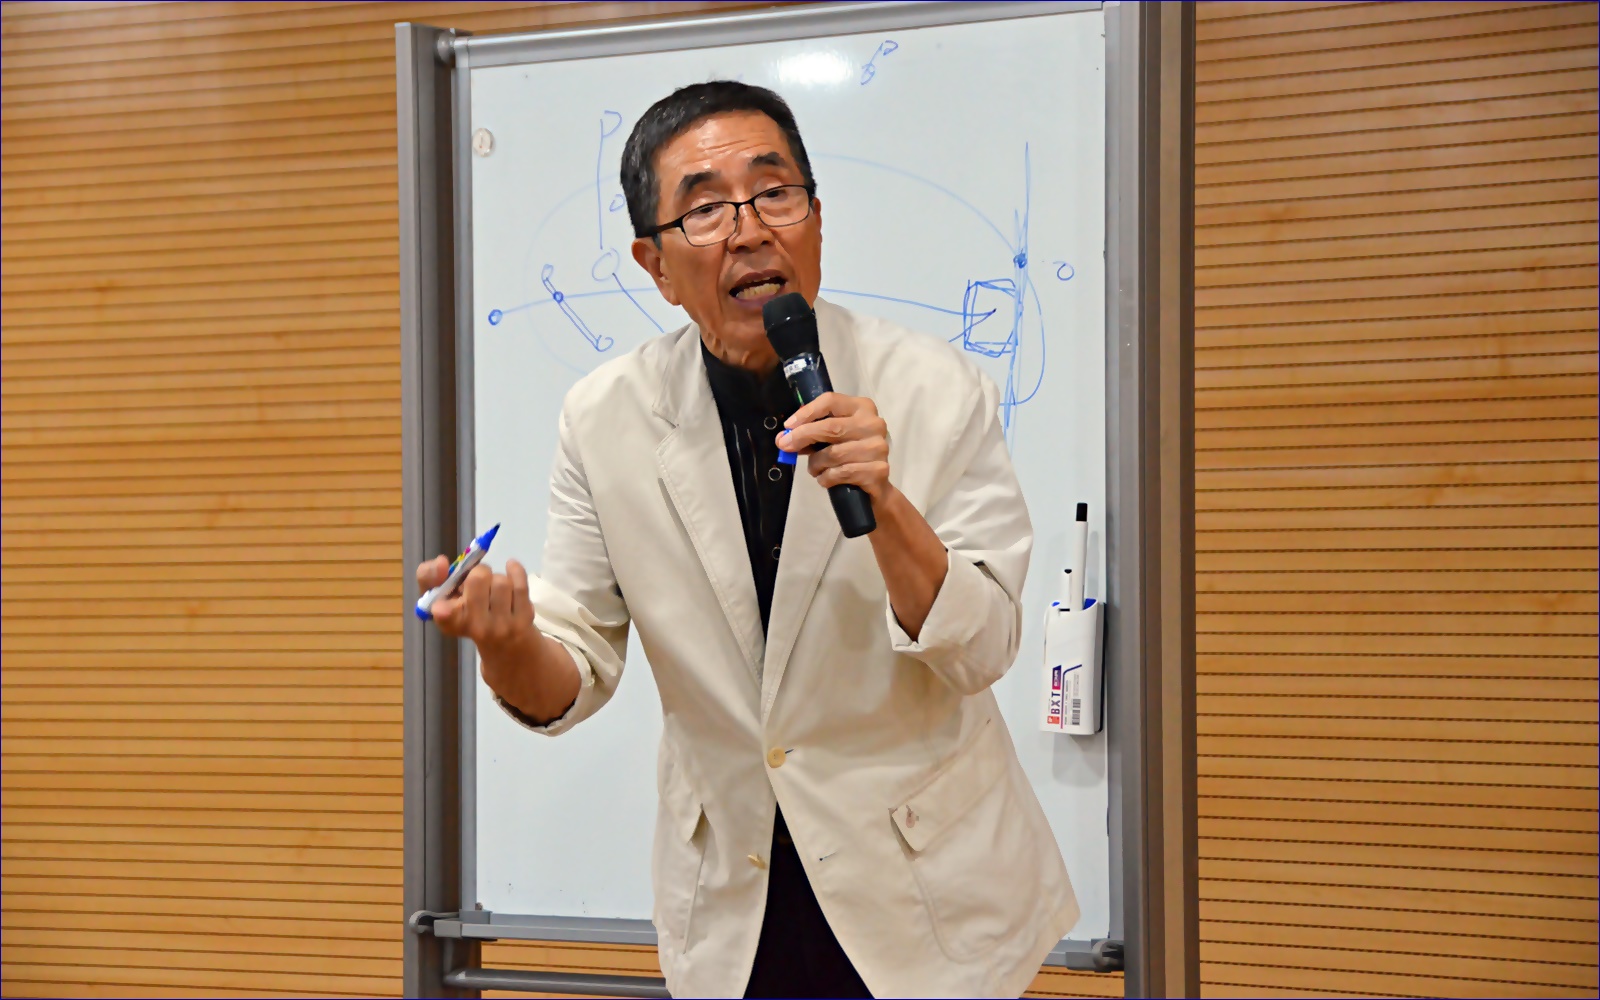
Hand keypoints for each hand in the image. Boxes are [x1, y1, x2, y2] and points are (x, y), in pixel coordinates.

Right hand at [416, 556, 542, 681]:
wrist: (506, 646)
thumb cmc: (467, 616)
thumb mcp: (443, 599)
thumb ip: (430, 577)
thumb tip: (441, 563)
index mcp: (451, 622)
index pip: (443, 614)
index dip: (441, 604)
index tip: (442, 589)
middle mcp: (477, 628)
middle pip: (478, 579)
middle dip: (479, 572)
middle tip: (479, 581)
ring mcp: (503, 625)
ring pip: (501, 581)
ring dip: (497, 577)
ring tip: (494, 588)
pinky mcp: (525, 619)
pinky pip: (521, 584)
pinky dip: (515, 571)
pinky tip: (510, 567)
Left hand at [777, 392, 891, 499]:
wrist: (874, 484)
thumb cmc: (849, 455)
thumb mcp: (830, 439)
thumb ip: (810, 434)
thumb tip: (783, 439)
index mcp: (862, 407)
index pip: (830, 401)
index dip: (806, 413)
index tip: (788, 426)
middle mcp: (874, 424)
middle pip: (831, 427)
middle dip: (803, 437)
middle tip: (785, 446)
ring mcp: (879, 447)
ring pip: (834, 453)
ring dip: (816, 464)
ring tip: (815, 469)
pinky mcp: (878, 470)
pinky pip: (842, 473)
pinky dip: (827, 478)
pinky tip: (826, 479)